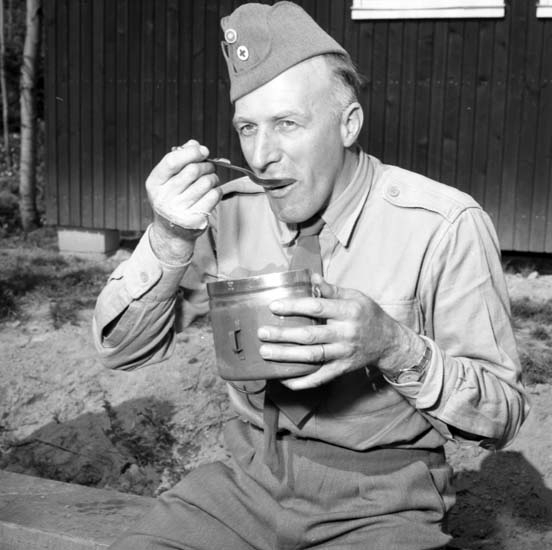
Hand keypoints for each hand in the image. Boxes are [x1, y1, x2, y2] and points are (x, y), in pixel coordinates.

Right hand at [146, 140, 221, 257]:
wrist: (172, 231)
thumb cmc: (173, 198)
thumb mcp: (169, 178)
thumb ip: (181, 158)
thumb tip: (195, 145)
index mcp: (154, 183)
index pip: (172, 161)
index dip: (191, 152)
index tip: (203, 150)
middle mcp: (164, 198)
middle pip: (193, 170)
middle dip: (206, 165)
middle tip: (209, 167)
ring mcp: (179, 211)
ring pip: (206, 182)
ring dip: (213, 178)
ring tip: (209, 181)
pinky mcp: (195, 220)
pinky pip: (214, 196)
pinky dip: (217, 191)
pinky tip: (211, 193)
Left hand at [257, 273, 422, 389]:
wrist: (389, 341)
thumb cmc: (368, 314)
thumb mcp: (354, 296)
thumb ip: (331, 289)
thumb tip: (311, 277)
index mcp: (348, 312)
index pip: (317, 307)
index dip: (294, 307)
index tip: (274, 307)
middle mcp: (346, 334)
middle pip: (310, 336)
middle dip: (283, 335)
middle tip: (262, 333)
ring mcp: (344, 353)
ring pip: (311, 357)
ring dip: (286, 356)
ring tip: (266, 352)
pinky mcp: (342, 369)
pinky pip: (319, 378)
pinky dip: (301, 381)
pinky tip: (283, 378)